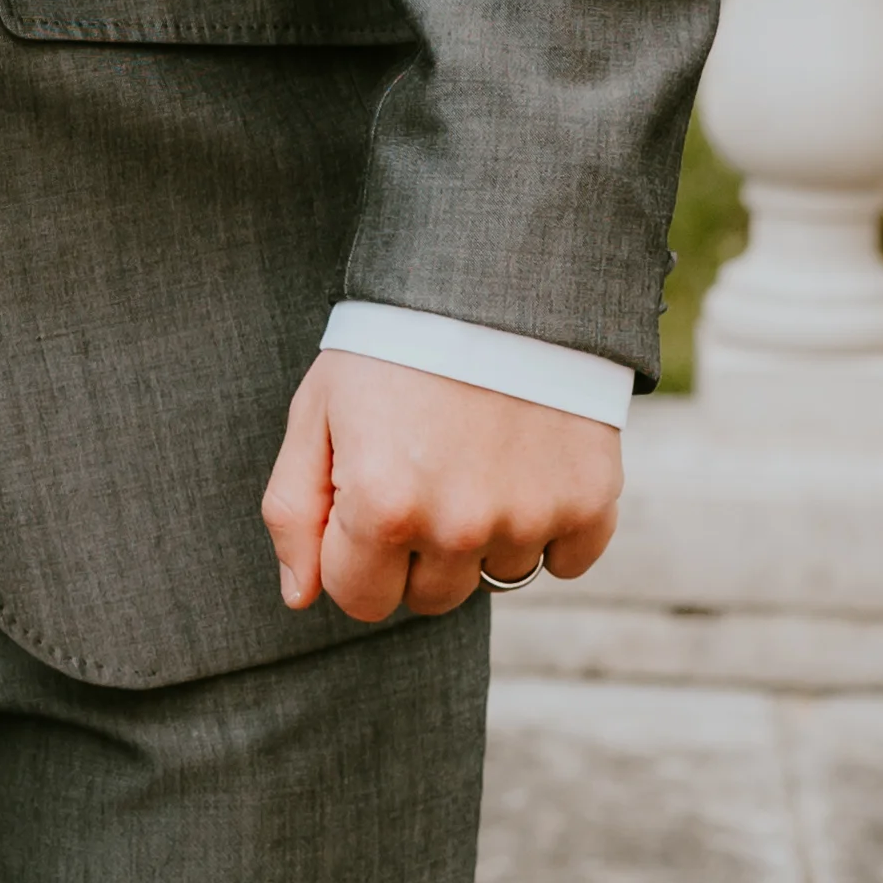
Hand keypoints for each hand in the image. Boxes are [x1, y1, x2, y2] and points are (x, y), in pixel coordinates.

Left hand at [258, 349, 620, 622]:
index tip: (364, 498)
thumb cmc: (389, 350)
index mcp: (382, 508)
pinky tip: (526, 464)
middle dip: (416, 550)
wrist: (492, 282)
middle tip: (421, 470)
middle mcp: (459, 525)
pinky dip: (548, 524)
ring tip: (473, 455)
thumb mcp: (316, 413)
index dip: (353, 553)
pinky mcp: (588, 504)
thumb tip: (298, 596)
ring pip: (497, 577)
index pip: (359, 599)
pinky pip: (565, 560)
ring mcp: (529, 518)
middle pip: (430, 598)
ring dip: (483, 534)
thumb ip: (294, 511)